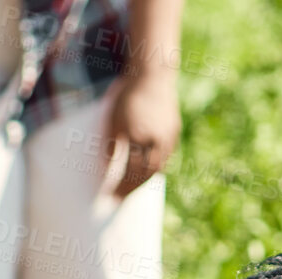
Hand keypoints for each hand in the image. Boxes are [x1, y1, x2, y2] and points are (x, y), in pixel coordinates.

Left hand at [102, 70, 179, 198]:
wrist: (153, 75)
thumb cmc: (129, 96)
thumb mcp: (114, 119)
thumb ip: (112, 145)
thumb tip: (107, 168)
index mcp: (140, 139)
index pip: (129, 171)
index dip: (120, 186)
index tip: (109, 197)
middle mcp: (157, 142)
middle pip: (145, 175)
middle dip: (131, 189)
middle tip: (119, 199)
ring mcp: (168, 139)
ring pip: (157, 169)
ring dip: (143, 182)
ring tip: (132, 189)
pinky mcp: (174, 134)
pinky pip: (164, 158)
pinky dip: (154, 169)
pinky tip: (145, 173)